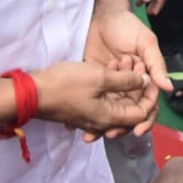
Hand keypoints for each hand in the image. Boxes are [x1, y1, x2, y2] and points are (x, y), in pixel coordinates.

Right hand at [32, 61, 155, 137]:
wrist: (33, 91)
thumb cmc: (67, 84)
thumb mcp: (101, 77)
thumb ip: (127, 80)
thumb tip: (146, 81)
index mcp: (110, 118)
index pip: (142, 114)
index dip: (149, 96)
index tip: (149, 76)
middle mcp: (103, 121)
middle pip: (130, 108)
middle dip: (136, 86)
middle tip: (133, 63)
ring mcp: (91, 115)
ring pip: (117, 101)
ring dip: (123, 82)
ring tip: (121, 61)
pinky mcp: (83, 107)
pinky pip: (104, 99)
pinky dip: (111, 85)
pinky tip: (109, 68)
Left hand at [84, 4, 170, 134]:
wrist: (101, 16)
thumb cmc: (127, 26)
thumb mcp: (145, 42)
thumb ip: (156, 64)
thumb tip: (168, 88)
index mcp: (145, 77)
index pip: (149, 103)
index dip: (146, 118)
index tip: (138, 130)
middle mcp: (129, 85)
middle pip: (128, 112)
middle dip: (121, 126)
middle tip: (110, 133)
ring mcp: (110, 86)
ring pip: (109, 112)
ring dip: (102, 125)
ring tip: (91, 134)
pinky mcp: (93, 84)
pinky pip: (91, 103)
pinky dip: (85, 114)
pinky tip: (77, 126)